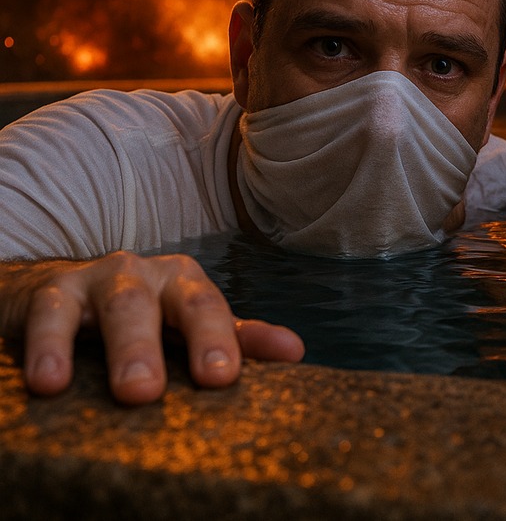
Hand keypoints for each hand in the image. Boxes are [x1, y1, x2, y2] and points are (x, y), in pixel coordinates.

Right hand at [1, 251, 304, 404]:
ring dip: (125, 348)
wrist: (62, 294)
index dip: (219, 341)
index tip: (224, 378)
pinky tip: (49, 383)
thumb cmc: (143, 319)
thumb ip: (239, 338)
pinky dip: (49, 348)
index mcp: (186, 284)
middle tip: (161, 392)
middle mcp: (148, 275)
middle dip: (171, 345)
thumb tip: (295, 352)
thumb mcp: (187, 326)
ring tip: (130, 391)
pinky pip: (51, 317)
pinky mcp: (52, 294)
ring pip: (119, 308)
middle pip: (166, 306)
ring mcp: (99, 281)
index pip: (210, 310)